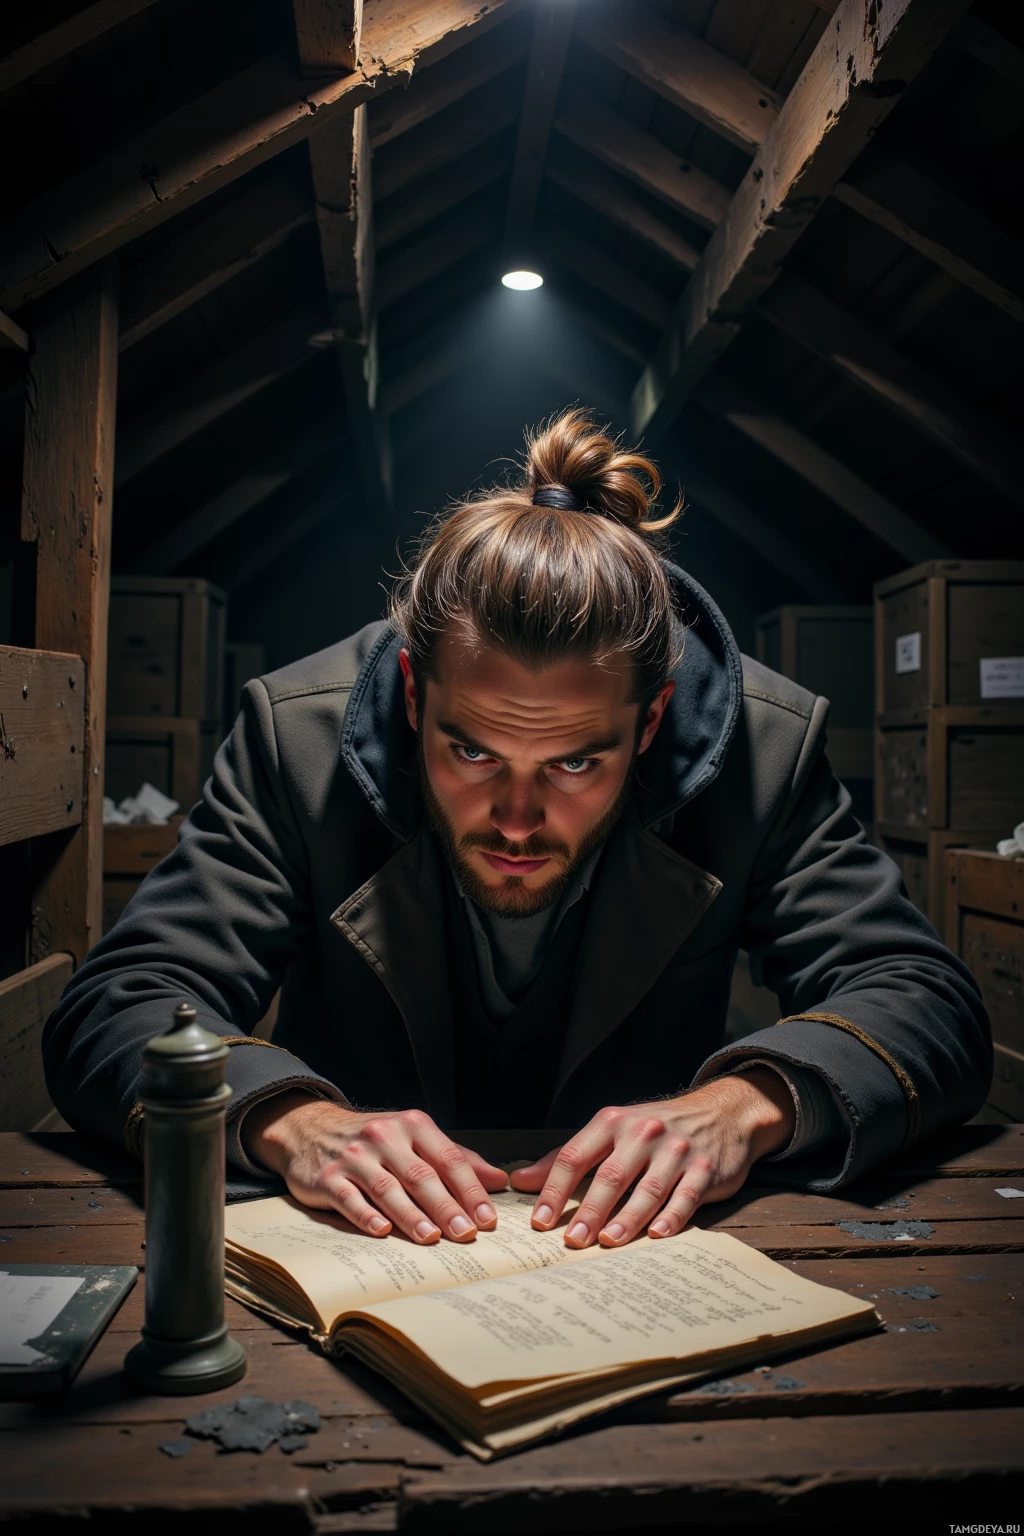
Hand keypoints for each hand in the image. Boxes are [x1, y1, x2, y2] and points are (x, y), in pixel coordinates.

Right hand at [242, 1091, 507, 1243]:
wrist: (311, 1128)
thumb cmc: (374, 1140)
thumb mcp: (415, 1139)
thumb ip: (456, 1159)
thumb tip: (499, 1181)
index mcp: (412, 1125)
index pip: (448, 1159)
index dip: (470, 1189)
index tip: (487, 1218)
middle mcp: (384, 1136)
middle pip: (421, 1175)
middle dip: (446, 1206)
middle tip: (466, 1233)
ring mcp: (355, 1157)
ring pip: (388, 1188)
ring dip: (411, 1215)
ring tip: (432, 1238)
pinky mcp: (328, 1177)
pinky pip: (349, 1198)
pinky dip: (366, 1215)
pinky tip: (382, 1231)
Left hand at [509, 1069, 794, 1247]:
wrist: (721, 1113)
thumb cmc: (654, 1129)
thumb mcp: (610, 1132)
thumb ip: (567, 1157)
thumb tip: (520, 1182)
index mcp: (612, 1122)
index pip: (575, 1156)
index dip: (555, 1189)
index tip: (539, 1220)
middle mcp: (643, 1132)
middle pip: (610, 1176)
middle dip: (589, 1210)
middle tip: (572, 1240)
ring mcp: (676, 1150)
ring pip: (647, 1189)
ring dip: (626, 1219)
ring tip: (607, 1243)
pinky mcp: (705, 1169)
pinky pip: (686, 1196)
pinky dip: (671, 1218)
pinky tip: (656, 1236)